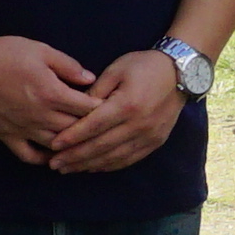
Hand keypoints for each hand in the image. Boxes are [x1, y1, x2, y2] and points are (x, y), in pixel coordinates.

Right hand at [0, 29, 106, 160]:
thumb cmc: (4, 53)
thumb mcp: (41, 51)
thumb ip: (68, 66)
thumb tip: (90, 78)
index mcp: (52, 93)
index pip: (87, 108)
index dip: (102, 108)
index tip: (112, 107)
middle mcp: (41, 115)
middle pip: (75, 129)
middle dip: (91, 128)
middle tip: (103, 127)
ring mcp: (23, 128)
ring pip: (56, 145)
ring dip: (72, 146)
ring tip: (83, 143)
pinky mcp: (7, 135)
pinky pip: (29, 156)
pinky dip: (44, 159)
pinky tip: (53, 155)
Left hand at [38, 49, 191, 175]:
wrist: (181, 73)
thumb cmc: (144, 66)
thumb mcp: (117, 69)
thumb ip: (95, 90)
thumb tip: (75, 109)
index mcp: (127, 104)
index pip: (93, 126)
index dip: (72, 137)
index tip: (53, 145)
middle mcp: (139, 124)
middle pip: (101, 146)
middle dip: (75, 157)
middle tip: (54, 164)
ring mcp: (149, 136)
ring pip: (113, 157)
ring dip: (89, 165)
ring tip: (68, 169)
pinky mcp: (155, 142)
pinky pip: (128, 159)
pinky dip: (108, 165)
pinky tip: (93, 167)